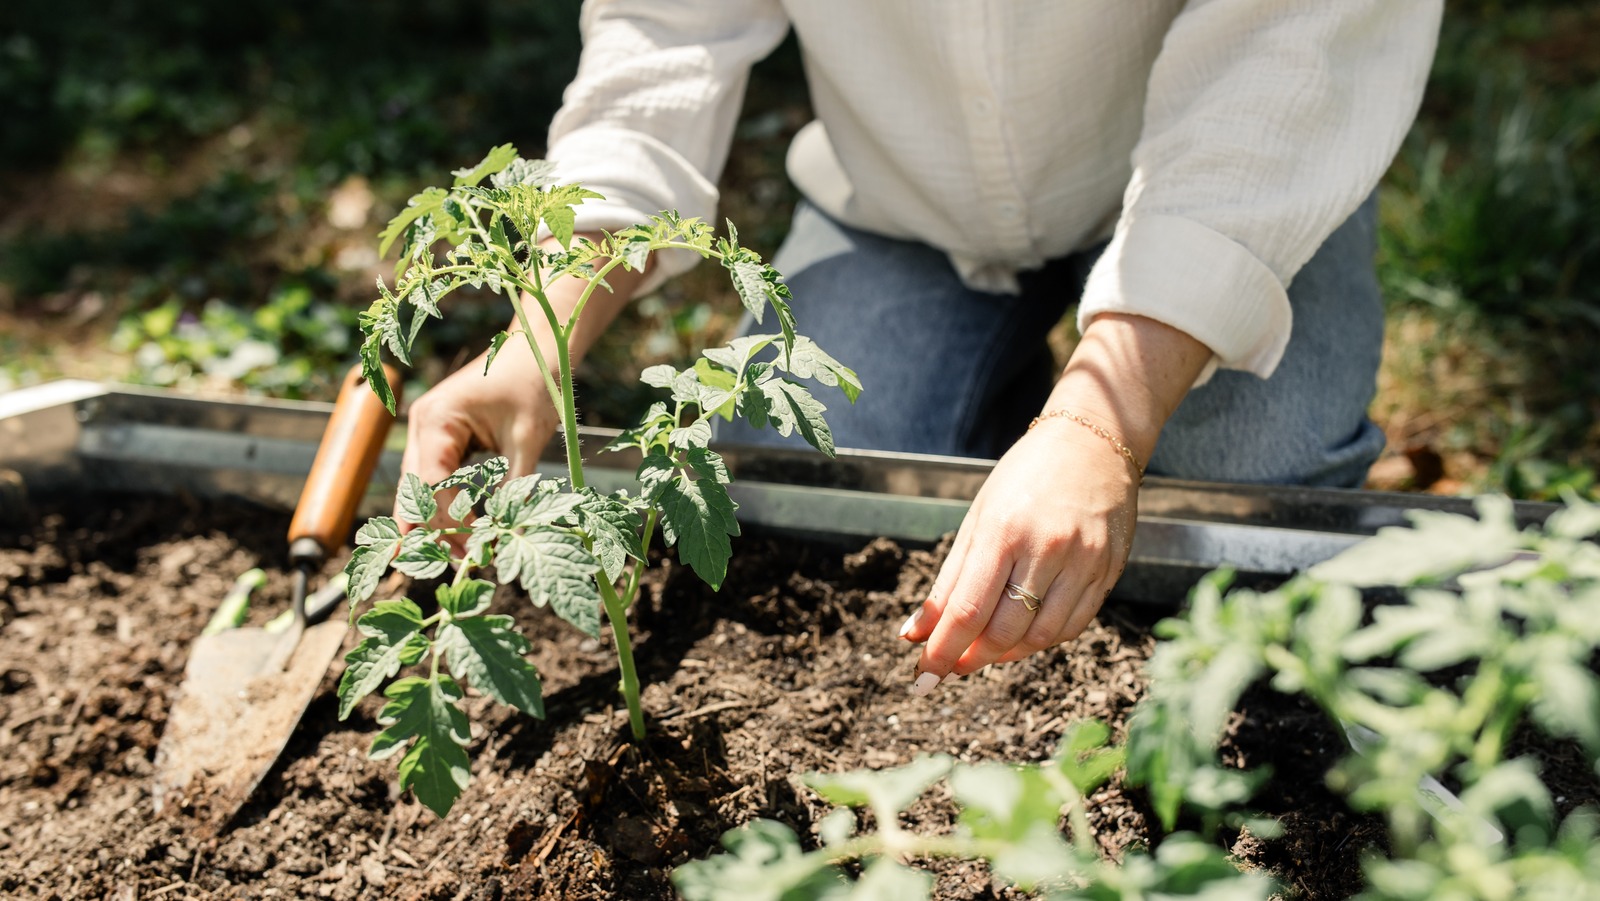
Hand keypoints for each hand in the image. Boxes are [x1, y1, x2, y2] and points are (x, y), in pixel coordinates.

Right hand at [396, 334, 558, 536]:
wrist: (536, 347)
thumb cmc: (534, 383)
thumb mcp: (528, 439)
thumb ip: (515, 488)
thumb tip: (509, 534)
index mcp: (437, 420)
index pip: (430, 486)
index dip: (447, 523)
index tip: (471, 552)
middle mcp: (422, 425)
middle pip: (414, 491)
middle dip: (434, 530)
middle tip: (459, 565)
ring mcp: (428, 430)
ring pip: (421, 488)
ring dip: (439, 521)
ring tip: (463, 555)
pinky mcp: (442, 436)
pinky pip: (436, 477)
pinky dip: (447, 503)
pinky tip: (462, 530)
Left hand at [896, 312, 1212, 692]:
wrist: (1094, 443)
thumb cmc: (1025, 478)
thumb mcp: (978, 520)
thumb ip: (948, 581)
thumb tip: (915, 634)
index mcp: (1004, 530)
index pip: (968, 609)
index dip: (942, 651)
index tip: (922, 678)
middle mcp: (1048, 548)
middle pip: (1004, 630)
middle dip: (971, 658)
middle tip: (950, 665)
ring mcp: (1085, 561)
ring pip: (1042, 636)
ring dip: (1006, 654)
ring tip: (984, 649)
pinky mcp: (1109, 571)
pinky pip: (1073, 625)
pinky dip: (1042, 640)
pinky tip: (1023, 633)